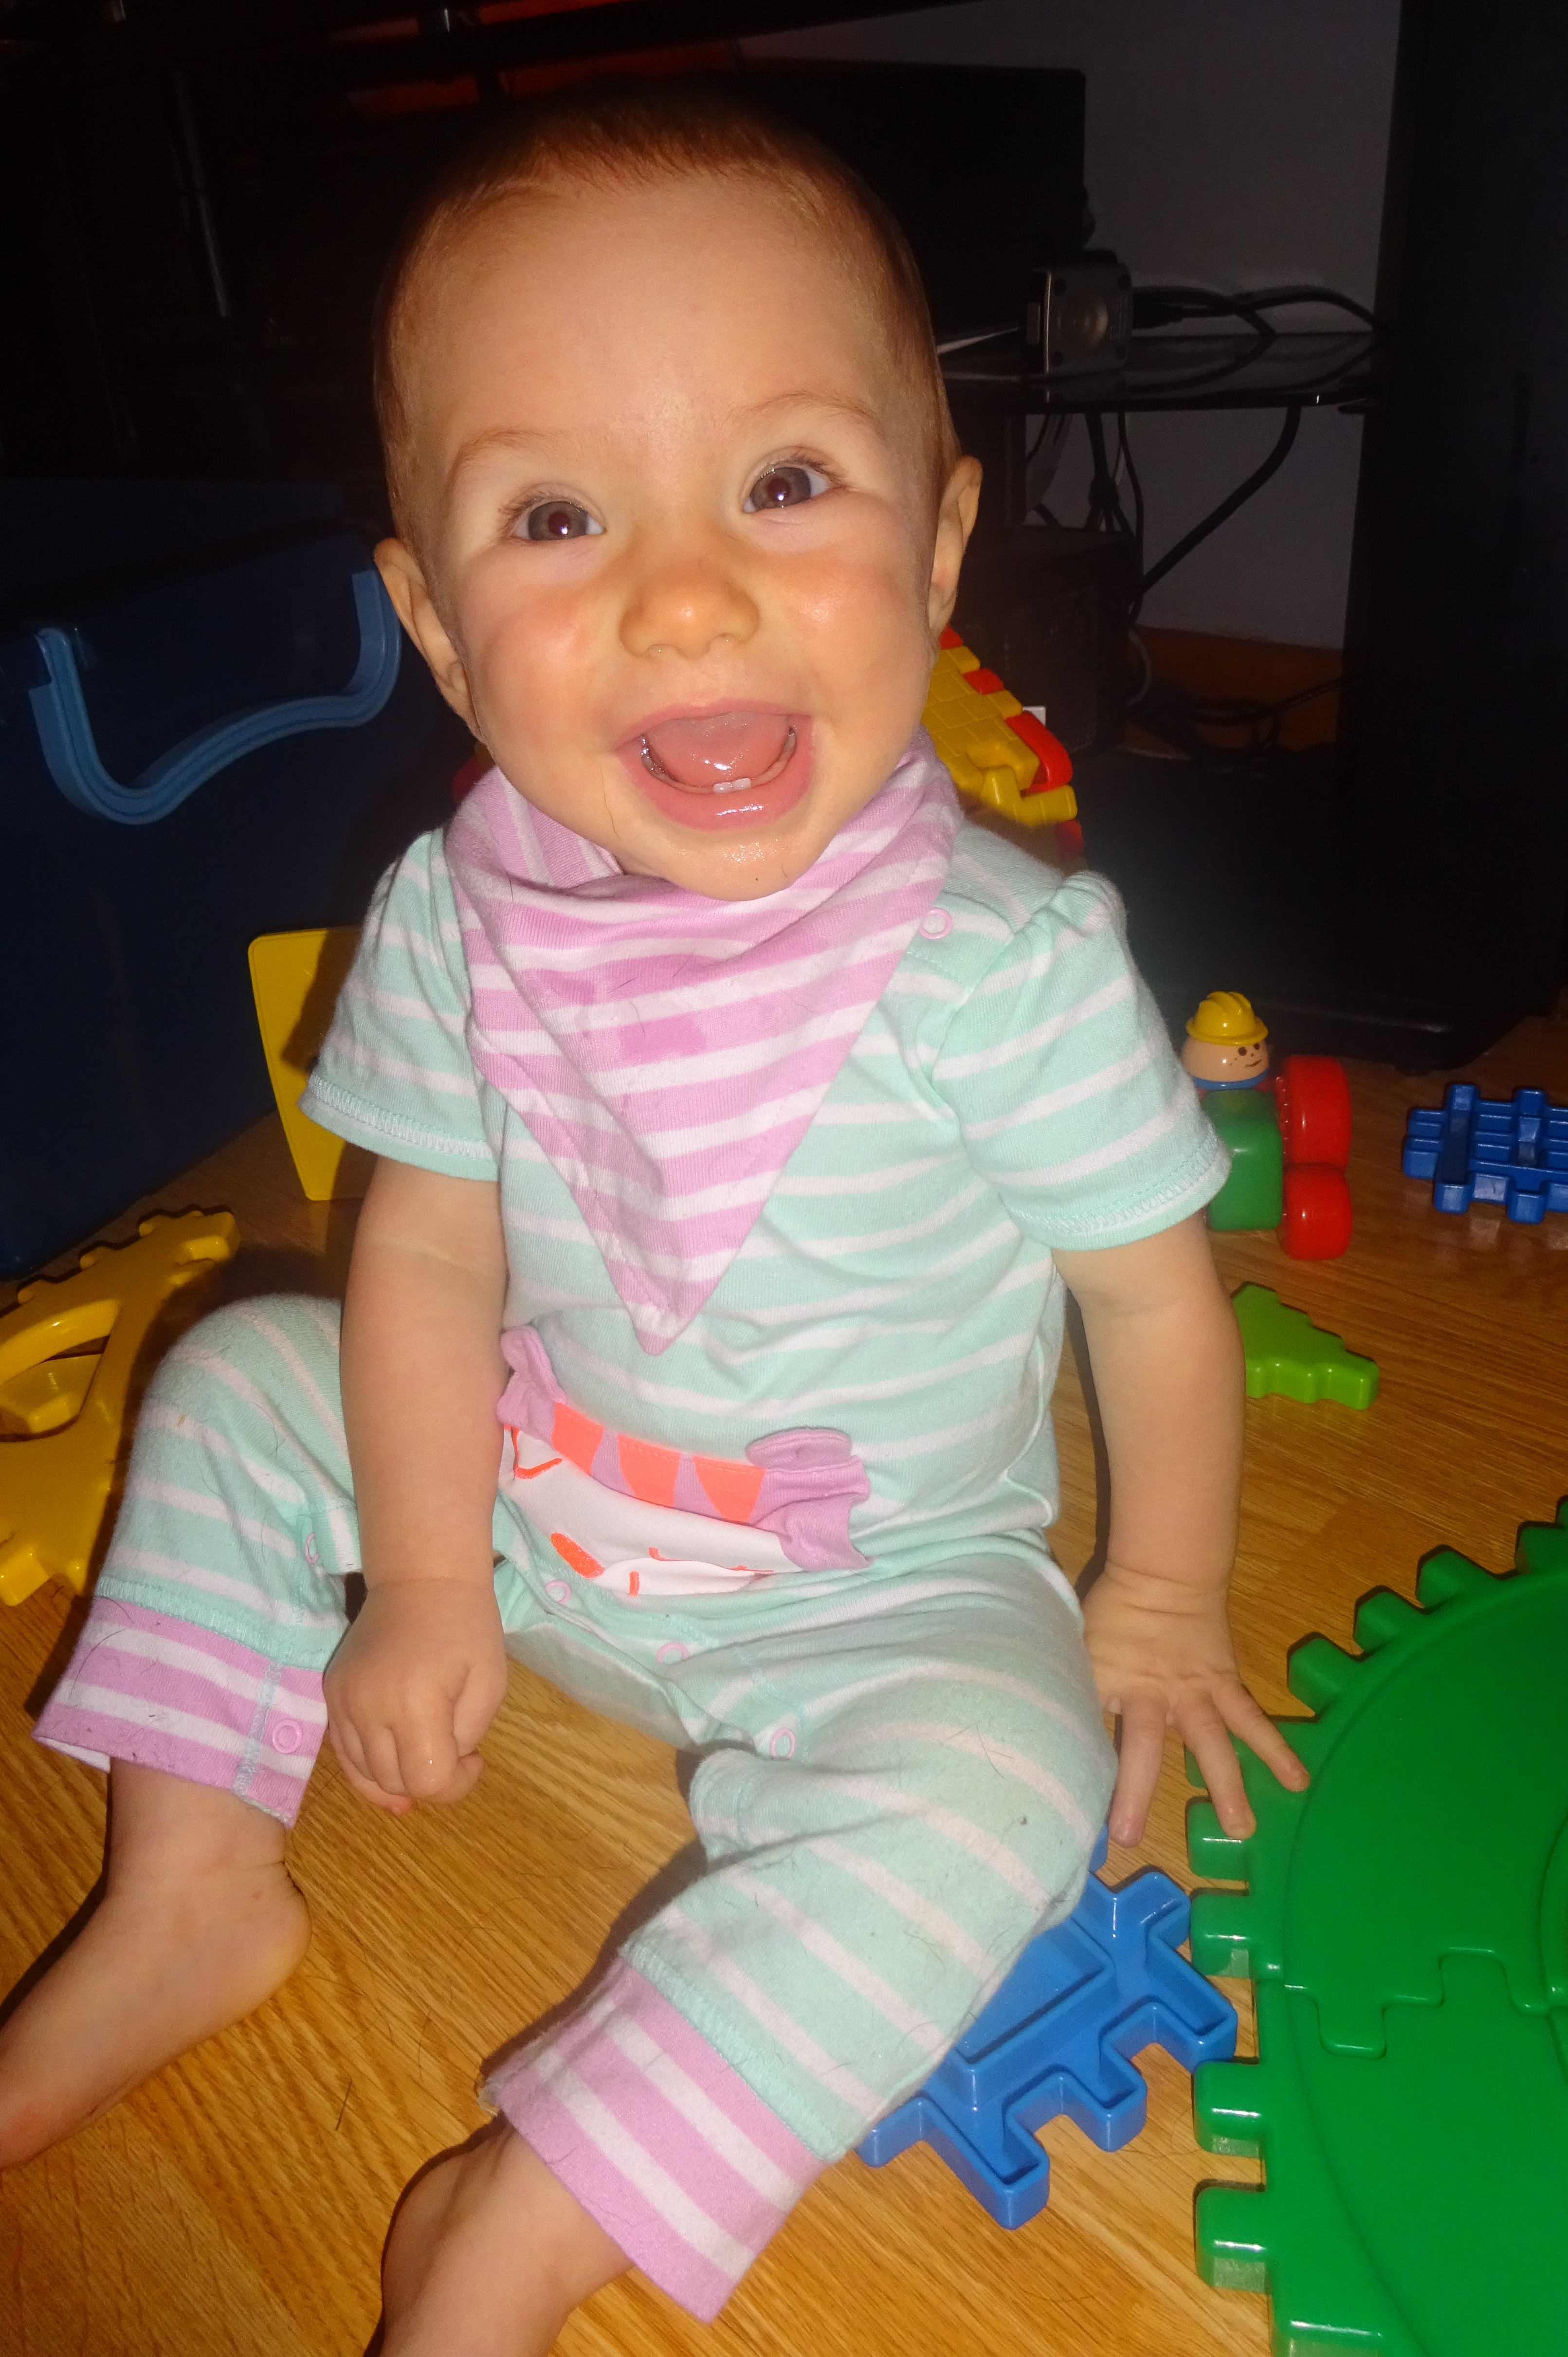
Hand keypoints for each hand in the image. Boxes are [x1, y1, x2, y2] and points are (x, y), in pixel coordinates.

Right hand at [323, 1577, 509, 1815]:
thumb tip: (437, 1774)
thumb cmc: (467, 1628)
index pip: (427, 1781)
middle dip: (430, 1781)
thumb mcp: (489, 1686)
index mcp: (414, 1701)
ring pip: (364, 1775)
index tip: (475, 1760)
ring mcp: (341, 1701)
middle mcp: (368, 1706)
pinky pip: (345, 1752)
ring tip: (425, 1756)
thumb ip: (466, 1738)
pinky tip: (393, 1762)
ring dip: (398, 1779)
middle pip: (393, 1783)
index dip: (456, 1785)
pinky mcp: (330, 1694)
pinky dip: (369, 1766)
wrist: (420, 1579)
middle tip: (454, 1755)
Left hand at [1082, 1560, 1308, 1846]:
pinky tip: (1299, 1780)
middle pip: (1140, 1746)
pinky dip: (1276, 1749)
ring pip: (1210, 1741)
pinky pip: (1253, 1719)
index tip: (1060, 1805)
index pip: (1081, 1726)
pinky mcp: (1225, 1685)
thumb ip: (1071, 1681)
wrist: (1164, 1571)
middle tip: (1127, 1837)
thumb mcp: (1079, 1641)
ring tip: (1243, 1829)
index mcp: (1106, 1679)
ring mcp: (1193, 1693)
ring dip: (1226, 1786)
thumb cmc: (1114, 1609)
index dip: (1069, 1762)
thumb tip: (1050, 1721)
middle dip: (1133, 1791)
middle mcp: (1150, 1694)